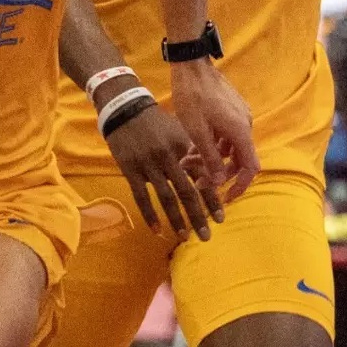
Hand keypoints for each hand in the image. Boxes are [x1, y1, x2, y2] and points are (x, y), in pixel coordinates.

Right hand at [104, 104, 218, 240]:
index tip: (220, 217)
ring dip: (176, 219)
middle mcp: (168, 157)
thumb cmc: (157, 122)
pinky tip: (157, 230)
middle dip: (198, 216)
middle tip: (206, 236)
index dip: (211, 198)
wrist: (125, 109)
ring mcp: (148, 164)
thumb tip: (211, 176)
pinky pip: (141, 196)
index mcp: (183, 148)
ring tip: (184, 237)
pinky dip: (149, 214)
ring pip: (165, 197)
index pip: (202, 177)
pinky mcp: (130, 169)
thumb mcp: (180, 131)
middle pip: (186, 191)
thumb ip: (194, 153)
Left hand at [169, 60, 257, 203]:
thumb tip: (219, 181)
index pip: (251, 167)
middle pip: (238, 159)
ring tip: (187, 162)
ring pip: (228, 147)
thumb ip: (210, 157)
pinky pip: (224, 135)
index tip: (226, 197)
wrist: (191, 63)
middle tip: (196, 180)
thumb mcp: (197, 131)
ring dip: (210, 158)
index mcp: (240, 131)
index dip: (240, 185)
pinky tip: (191, 149)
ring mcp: (238, 116)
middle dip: (217, 172)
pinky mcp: (229, 110)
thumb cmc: (192, 96)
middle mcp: (244, 124)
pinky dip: (211, 144)